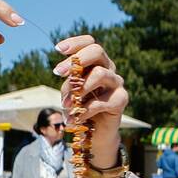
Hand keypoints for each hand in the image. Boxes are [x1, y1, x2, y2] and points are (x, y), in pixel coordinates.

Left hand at [53, 35, 128, 167]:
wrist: (95, 135)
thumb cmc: (80, 110)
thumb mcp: (70, 94)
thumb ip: (70, 83)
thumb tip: (67, 75)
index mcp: (95, 64)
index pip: (90, 43)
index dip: (75, 43)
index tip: (57, 49)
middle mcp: (108, 69)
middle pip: (97, 50)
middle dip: (75, 60)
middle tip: (57, 72)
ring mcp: (116, 83)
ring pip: (99, 74)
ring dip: (78, 89)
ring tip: (66, 105)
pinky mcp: (121, 100)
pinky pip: (100, 101)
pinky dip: (83, 111)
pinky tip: (74, 119)